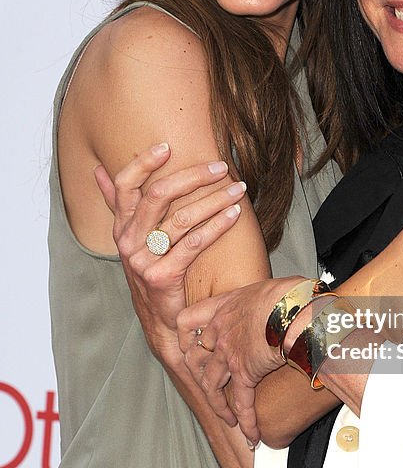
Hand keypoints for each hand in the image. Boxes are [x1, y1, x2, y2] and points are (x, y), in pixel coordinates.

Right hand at [94, 143, 245, 360]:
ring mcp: (144, 260)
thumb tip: (98, 172)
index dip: (144, 163)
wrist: (162, 322)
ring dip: (214, 199)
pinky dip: (217, 225)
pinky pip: (194, 243)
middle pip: (158, 196)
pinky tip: (235, 213)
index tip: (168, 146)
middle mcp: (129, 242)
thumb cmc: (152, 273)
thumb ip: (116, 204)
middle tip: (221, 166)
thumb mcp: (130, 239)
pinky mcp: (163, 277)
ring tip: (238, 188)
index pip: (125, 186)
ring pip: (181, 218)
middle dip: (193, 176)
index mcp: (121, 227)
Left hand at [178, 276, 301, 441]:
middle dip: (200, 378)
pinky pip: (241, 402)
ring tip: (228, 419)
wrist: (293, 308)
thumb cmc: (287, 294)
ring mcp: (228, 354)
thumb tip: (286, 303)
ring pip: (211, 385)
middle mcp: (220, 331)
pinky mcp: (245, 373)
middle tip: (210, 390)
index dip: (185, 337)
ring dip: (219, 406)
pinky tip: (251, 435)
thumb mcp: (269, 288)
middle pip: (195, 359)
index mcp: (223, 307)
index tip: (189, 346)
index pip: (187, 321)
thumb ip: (266, 300)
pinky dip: (246, 421)